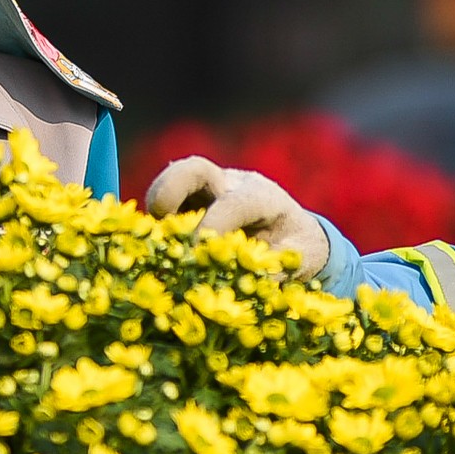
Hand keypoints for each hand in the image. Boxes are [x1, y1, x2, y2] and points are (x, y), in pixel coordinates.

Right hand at [145, 156, 329, 281]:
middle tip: (160, 222)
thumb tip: (251, 284)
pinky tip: (158, 249)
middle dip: (170, 189)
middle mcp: (230, 186)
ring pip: (171, 181)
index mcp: (262, 197)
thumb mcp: (300, 259)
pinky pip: (164, 203)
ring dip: (156, 208)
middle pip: (194, 169)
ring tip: (155, 241)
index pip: (234, 202)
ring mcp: (206, 191)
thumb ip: (278, 268)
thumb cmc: (297, 245)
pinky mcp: (189, 202)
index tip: (200, 250)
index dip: (215, 223)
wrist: (292, 230)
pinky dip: (155, 223)